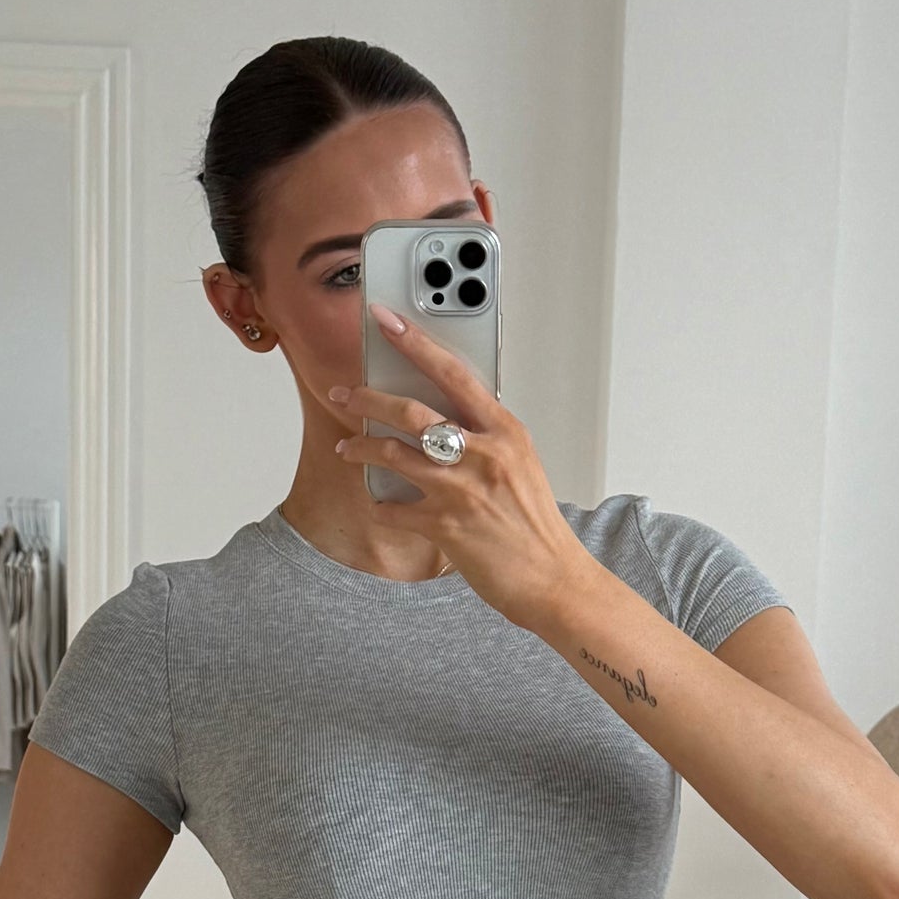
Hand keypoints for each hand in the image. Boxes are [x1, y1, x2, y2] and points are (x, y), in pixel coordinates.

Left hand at [327, 304, 598, 630]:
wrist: (553, 578)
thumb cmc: (536, 525)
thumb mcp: (521, 465)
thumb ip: (487, 438)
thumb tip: (447, 420)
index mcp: (505, 431)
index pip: (452, 373)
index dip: (415, 342)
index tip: (386, 320)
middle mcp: (483, 454)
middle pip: (410, 411)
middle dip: (368, 399)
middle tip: (344, 395)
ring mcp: (462, 490)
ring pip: (393, 454)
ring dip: (362, 448)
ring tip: (349, 448)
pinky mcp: (445, 526)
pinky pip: (394, 508)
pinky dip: (381, 505)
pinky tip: (379, 504)